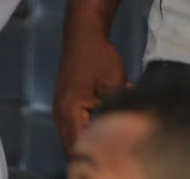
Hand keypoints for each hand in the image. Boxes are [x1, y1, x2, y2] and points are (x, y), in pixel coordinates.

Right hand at [53, 32, 126, 150]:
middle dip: (95, 151)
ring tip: (114, 142)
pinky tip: (107, 127)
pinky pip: (76, 129)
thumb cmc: (99, 57)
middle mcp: (60, 117)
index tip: (116, 154)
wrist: (84, 34)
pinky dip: (90, 131)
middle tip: (118, 151)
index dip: (98, 154)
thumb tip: (129, 126)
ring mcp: (61, 113)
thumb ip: (118, 108)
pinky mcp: (66, 107)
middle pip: (75, 148)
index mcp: (69, 114)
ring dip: (92, 141)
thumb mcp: (115, 84)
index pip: (81, 148)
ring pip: (75, 140)